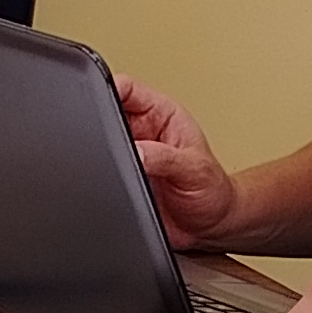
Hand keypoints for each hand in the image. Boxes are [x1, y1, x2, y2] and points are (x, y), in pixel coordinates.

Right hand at [114, 75, 236, 248]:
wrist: (209, 226)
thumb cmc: (213, 191)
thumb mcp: (194, 170)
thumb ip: (165, 159)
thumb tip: (136, 151)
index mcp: (162, 115)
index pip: (129, 89)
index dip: (112, 86)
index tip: (100, 93)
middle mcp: (142, 133)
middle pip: (108, 114)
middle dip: (100, 123)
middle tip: (103, 139)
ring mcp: (130, 156)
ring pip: (101, 145)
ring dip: (101, 155)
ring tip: (115, 168)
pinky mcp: (122, 180)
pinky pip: (102, 174)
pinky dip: (98, 178)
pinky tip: (111, 185)